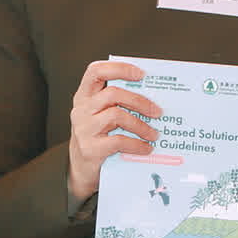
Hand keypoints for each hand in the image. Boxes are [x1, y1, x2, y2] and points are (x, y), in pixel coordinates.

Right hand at [66, 60, 160, 203]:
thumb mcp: (101, 116)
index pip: (95, 71)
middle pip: (113, 93)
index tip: (140, 73)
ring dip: (141, 125)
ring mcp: (84, 129)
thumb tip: (152, 97)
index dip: (118, 68)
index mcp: (84, 96)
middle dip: (139, 101)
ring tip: (154, 134)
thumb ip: (116, 104)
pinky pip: (118, 141)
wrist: (80, 170)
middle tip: (157, 112)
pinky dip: (137, 144)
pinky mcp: (90, 148)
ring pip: (117, 115)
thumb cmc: (97, 138)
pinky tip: (146, 148)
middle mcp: (81, 109)